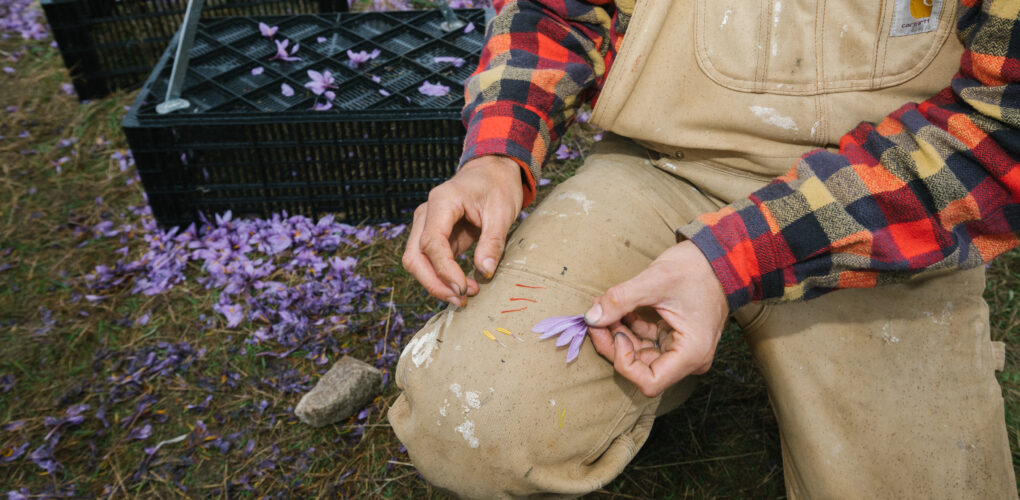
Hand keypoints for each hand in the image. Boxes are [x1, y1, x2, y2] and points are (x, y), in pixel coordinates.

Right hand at [402, 155, 523, 306]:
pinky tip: (462, 287)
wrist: (492, 170)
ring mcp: (427, 225)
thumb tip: (484, 272)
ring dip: (436, 283)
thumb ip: (492, 242)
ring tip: (464, 297)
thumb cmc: (497, 186)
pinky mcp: (434, 235)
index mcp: (442, 201)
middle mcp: (427, 214)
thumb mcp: (502, 212)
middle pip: (414, 256)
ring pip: (416, 261)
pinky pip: (429, 261)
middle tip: (461, 300)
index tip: (463, 289)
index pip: (432, 243)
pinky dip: (441, 277)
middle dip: (433, 283)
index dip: (444, 270)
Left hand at [586, 241, 728, 397]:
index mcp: (691, 353)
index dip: (623, 362)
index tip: (613, 332)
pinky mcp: (674, 338)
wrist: (721, 257)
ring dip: (618, 334)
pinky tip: (617, 308)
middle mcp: (688, 358)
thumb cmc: (697, 269)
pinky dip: (628, 327)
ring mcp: (681, 349)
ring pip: (639, 355)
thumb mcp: (654, 281)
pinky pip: (645, 341)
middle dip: (614, 345)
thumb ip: (620, 301)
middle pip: (640, 368)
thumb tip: (591, 318)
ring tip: (604, 308)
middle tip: (596, 318)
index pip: (649, 381)